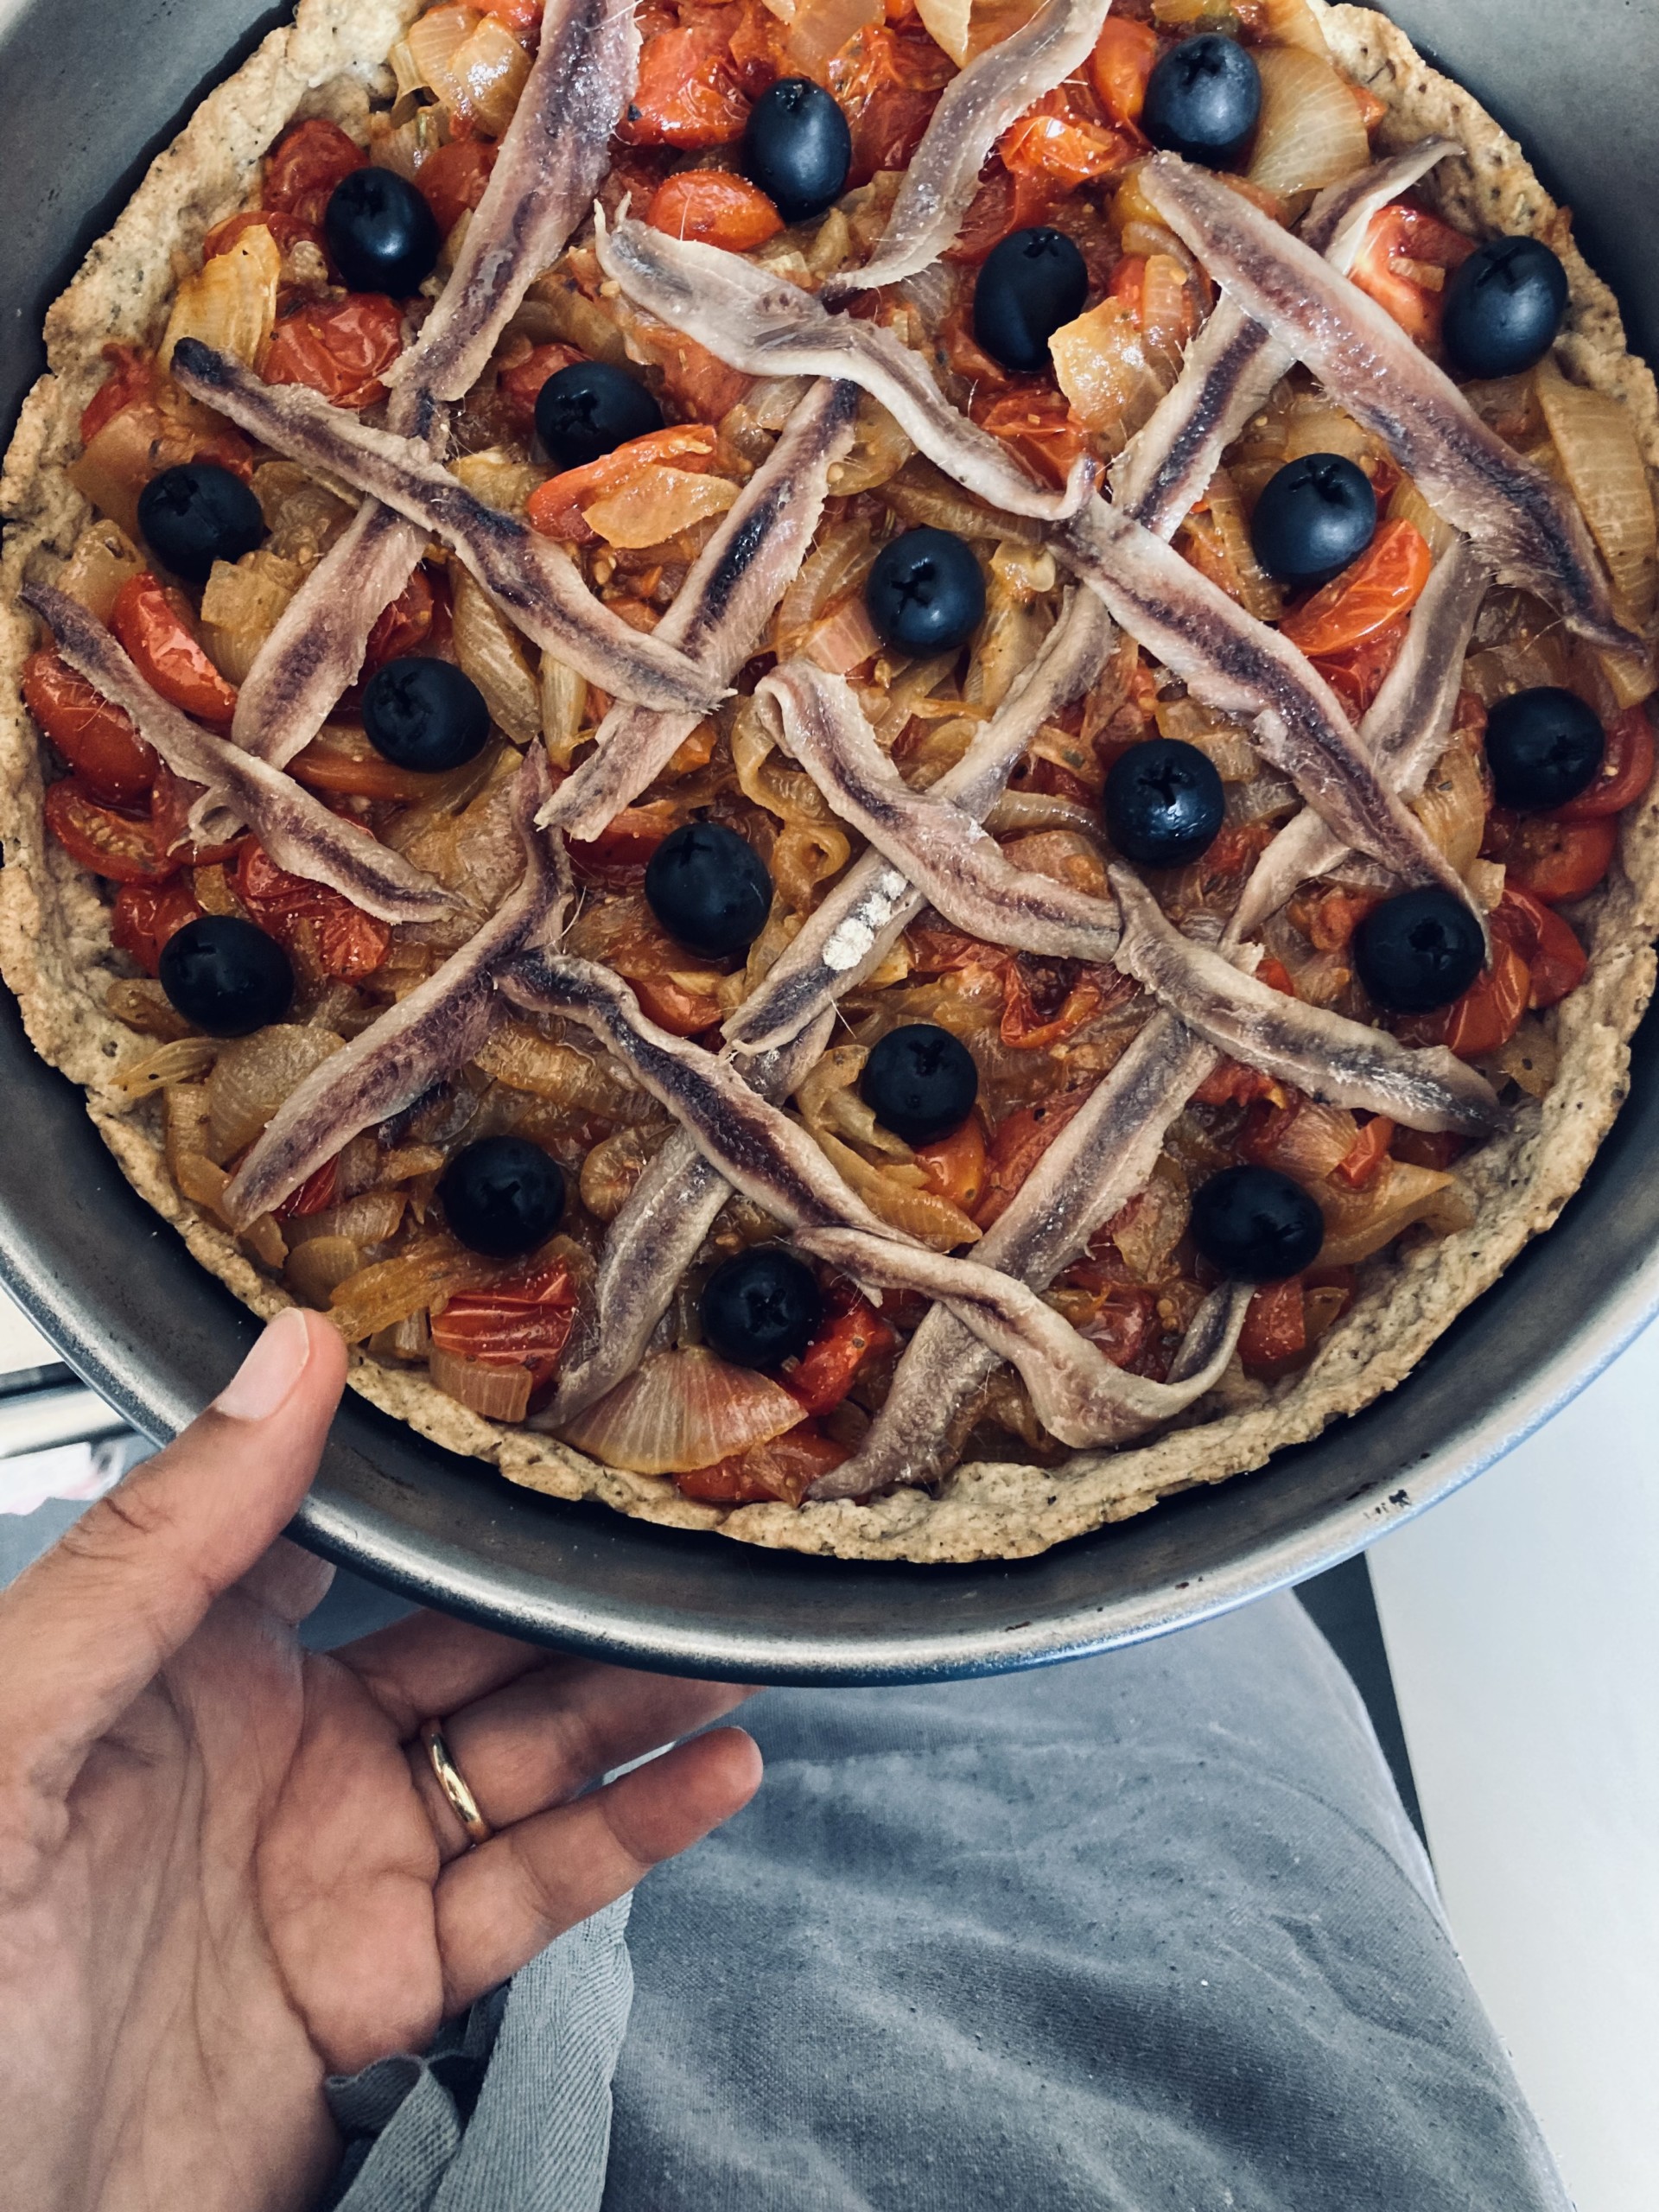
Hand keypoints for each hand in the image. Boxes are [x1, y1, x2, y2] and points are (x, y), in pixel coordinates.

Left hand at [0, 1310, 759, 2211]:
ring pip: (521, 1753)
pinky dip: (635, 1832)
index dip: (435, 1463)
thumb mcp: (13, 1732)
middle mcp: (269, 1751)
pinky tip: (713, 1773)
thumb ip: (156, 1548)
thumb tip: (285, 1360)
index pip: (328, 1524)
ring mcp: (334, 1866)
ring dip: (635, 1693)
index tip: (542, 1390)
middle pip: (461, 1638)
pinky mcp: (381, 1986)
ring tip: (737, 1631)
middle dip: (575, 1580)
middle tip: (687, 1515)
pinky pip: (532, 1893)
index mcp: (172, 1665)